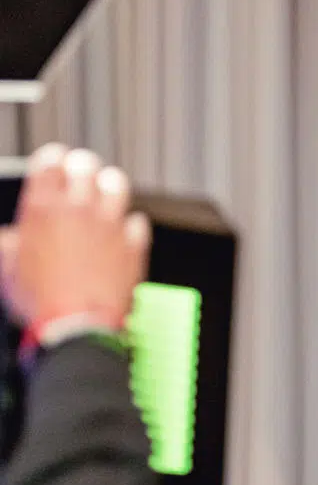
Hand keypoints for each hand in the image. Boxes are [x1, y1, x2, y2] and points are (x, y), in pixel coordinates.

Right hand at [0, 145, 149, 329]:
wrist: (76, 325)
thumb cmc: (39, 300)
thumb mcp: (6, 266)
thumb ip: (7, 242)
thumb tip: (8, 238)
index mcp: (43, 207)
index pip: (49, 161)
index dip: (51, 159)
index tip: (53, 163)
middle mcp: (79, 209)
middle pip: (85, 165)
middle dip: (80, 167)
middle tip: (79, 176)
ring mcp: (110, 225)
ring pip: (116, 184)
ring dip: (108, 186)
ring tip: (103, 194)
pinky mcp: (134, 244)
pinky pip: (137, 221)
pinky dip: (129, 224)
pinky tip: (121, 232)